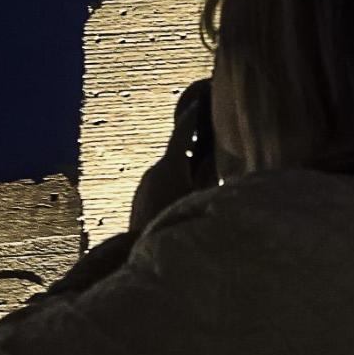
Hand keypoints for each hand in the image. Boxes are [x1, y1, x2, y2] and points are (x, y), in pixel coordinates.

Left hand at [129, 80, 217, 232]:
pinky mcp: (138, 200)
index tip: (199, 104)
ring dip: (182, 172)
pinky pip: (158, 186)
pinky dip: (171, 186)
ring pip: (167, 172)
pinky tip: (182, 202)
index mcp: (170, 164)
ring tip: (200, 182)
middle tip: (211, 148)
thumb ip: (208, 173)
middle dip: (192, 151)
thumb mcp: (200, 196)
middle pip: (176, 154)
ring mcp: (143, 185)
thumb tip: (214, 154)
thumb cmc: (177, 221)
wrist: (139, 250)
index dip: (192, 117)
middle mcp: (153, 169)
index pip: (182, 132)